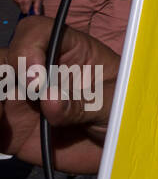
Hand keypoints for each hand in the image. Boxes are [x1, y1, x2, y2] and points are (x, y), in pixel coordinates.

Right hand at [0, 16, 117, 173]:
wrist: (120, 146)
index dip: (28, 48)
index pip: (36, 32)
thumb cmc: (124, 111)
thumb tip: (49, 100)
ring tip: (3, 118)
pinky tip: (2, 133)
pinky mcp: (13, 129)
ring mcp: (23, 99)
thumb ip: (81, 103)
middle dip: (3, 72)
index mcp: (67, 52)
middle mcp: (39, 72)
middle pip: (4, 58)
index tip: (37, 80)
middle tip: (15, 98)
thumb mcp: (112, 103)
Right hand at [13, 0, 41, 15]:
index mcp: (26, 1)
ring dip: (24, 5)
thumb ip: (36, 6)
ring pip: (20, 7)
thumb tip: (36, 14)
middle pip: (23, 10)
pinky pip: (17, 4)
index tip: (32, 11)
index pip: (26, 12)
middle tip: (31, 2)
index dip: (29, 12)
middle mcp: (19, 0)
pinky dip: (21, 2)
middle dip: (27, 8)